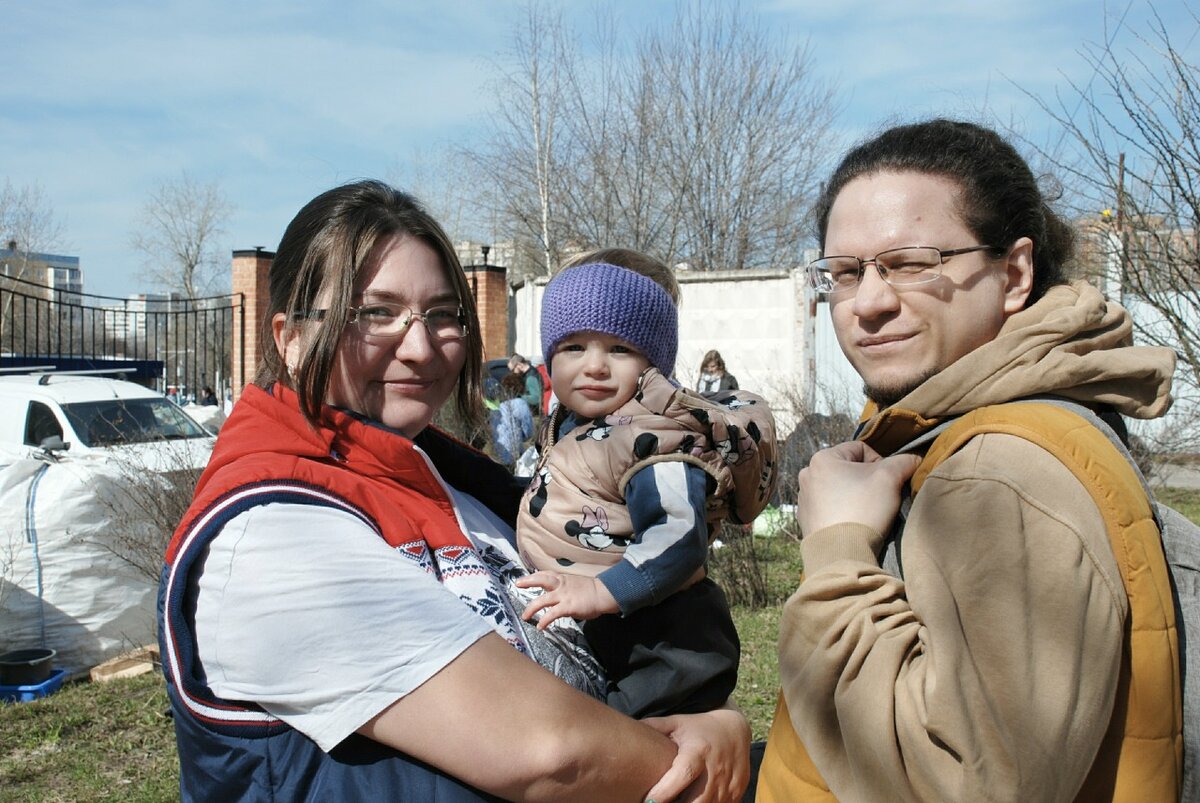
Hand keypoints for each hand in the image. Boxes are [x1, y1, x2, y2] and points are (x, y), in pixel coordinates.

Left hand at [515, 571, 619, 628]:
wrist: (604, 594)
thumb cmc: (592, 591)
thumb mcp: (576, 584)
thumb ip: (566, 587)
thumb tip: (559, 594)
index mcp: (563, 579)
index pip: (546, 574)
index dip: (534, 576)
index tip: (524, 579)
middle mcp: (561, 585)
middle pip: (541, 580)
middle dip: (528, 581)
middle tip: (517, 584)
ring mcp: (564, 595)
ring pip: (543, 600)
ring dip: (531, 608)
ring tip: (524, 616)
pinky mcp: (568, 606)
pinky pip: (552, 614)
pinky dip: (545, 620)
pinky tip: (540, 626)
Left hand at [642, 706, 750, 802]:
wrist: (734, 728)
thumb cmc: (697, 728)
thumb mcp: (676, 723)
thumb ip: (653, 728)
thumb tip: (626, 730)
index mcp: (698, 751)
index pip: (683, 774)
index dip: (665, 790)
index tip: (648, 801)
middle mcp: (716, 769)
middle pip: (698, 800)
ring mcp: (730, 783)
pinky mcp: (737, 793)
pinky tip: (691, 802)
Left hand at [796, 441, 921, 537]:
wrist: (841, 552)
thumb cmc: (862, 509)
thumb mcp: (890, 478)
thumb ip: (903, 462)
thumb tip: (914, 459)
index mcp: (822, 458)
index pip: (860, 449)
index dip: (880, 463)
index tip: (886, 482)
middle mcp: (808, 475)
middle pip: (849, 469)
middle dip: (867, 481)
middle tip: (879, 498)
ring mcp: (805, 498)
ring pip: (839, 489)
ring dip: (855, 496)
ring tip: (866, 512)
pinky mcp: (806, 519)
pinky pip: (830, 508)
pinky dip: (843, 512)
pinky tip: (853, 523)